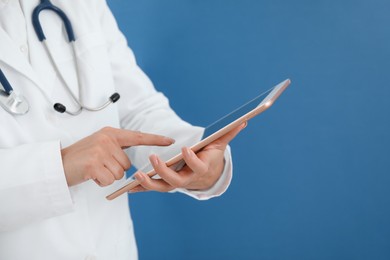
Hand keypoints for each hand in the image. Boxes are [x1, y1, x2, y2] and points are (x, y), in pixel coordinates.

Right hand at [61, 127, 174, 186]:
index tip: (170, 141)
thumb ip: (116, 147)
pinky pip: (109, 180)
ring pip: (119, 173)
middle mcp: (107, 139)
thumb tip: (131, 161)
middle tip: (98, 165)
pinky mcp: (94, 164)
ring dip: (108, 176)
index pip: (138, 136)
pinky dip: (101, 182)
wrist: (58, 164)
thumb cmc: (81, 157)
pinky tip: (90, 175)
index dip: (155, 139)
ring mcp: (100, 151)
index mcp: (111, 133)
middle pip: (127, 164)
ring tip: (94, 169)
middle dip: (115, 169)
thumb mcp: (100, 145)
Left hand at [130, 122, 246, 192]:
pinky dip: (142, 188)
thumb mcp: (219, 145)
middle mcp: (188, 178)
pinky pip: (154, 187)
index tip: (185, 149)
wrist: (207, 176)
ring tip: (137, 175)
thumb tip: (242, 121)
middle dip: (164, 171)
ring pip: (163, 187)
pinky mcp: (167, 184)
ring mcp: (176, 183)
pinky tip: (129, 187)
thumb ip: (228, 134)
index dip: (191, 159)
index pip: (197, 166)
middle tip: (153, 159)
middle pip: (176, 180)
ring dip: (149, 183)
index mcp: (201, 168)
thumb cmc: (211, 157)